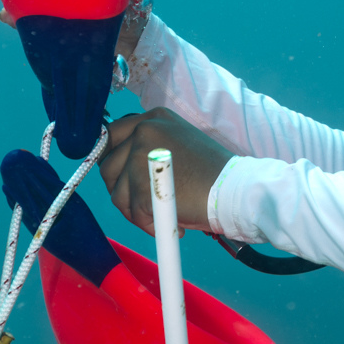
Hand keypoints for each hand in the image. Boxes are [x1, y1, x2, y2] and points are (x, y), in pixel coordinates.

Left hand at [100, 108, 235, 234]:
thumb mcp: (179, 146)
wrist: (236, 189)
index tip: (123, 179)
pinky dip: (150, 225)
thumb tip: (122, 168)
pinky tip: (175, 222)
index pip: (113, 135)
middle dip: (120, 190)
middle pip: (107, 165)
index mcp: (154, 118)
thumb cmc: (213, 175)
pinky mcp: (142, 186)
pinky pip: (133, 213)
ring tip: (164, 216)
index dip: (115, 161)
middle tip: (143, 204)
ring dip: (136, 212)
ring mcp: (140, 157)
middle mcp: (144, 130)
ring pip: (117, 194)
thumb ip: (151, 149)